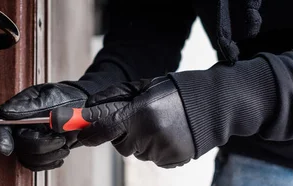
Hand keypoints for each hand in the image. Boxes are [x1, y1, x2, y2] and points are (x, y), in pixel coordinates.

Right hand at [0, 82, 87, 170]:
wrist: (84, 105)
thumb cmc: (65, 96)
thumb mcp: (50, 96)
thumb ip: (29, 105)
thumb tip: (7, 111)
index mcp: (19, 111)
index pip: (0, 125)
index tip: (7, 148)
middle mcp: (22, 127)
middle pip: (18, 146)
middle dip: (40, 147)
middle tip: (59, 139)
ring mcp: (32, 139)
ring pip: (29, 158)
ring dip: (48, 155)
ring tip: (64, 144)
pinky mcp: (42, 150)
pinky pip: (38, 164)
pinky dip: (50, 162)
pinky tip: (61, 154)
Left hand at [78, 76, 194, 167]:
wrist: (211, 105)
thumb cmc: (173, 93)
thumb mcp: (143, 87)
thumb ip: (114, 97)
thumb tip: (88, 108)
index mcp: (140, 112)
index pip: (105, 128)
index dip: (90, 133)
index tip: (81, 136)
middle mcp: (149, 133)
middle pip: (120, 145)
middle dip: (124, 135)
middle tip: (141, 119)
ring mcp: (161, 149)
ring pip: (136, 153)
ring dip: (142, 142)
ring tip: (161, 125)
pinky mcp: (171, 160)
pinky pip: (153, 159)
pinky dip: (156, 150)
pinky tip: (169, 135)